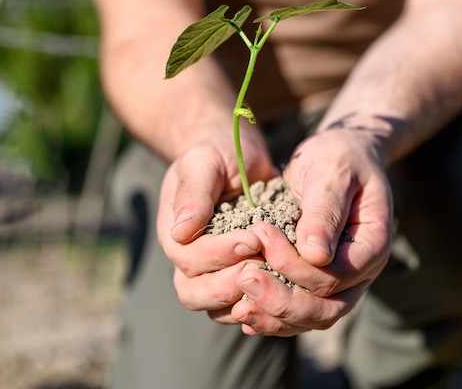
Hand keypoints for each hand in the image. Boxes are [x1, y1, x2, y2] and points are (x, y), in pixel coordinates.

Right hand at [157, 126, 277, 321]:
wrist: (239, 156)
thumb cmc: (218, 154)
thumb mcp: (204, 163)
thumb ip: (193, 193)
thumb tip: (181, 232)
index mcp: (175, 234)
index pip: (189, 258)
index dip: (220, 253)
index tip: (253, 238)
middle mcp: (189, 259)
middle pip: (195, 294)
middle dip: (229, 285)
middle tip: (264, 263)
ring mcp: (213, 272)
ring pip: (217, 308)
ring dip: (246, 299)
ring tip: (276, 278)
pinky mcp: (239, 276)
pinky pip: (244, 303)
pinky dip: (262, 301)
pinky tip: (286, 286)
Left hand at [231, 128, 392, 335]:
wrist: (340, 154)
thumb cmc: (339, 156)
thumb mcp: (333, 172)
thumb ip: (325, 211)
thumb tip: (315, 255)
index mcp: (372, 245)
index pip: (337, 275)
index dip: (296, 265)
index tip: (260, 235)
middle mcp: (360, 271)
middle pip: (327, 308)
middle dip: (282, 300)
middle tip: (243, 278)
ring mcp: (341, 282)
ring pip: (312, 318)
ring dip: (274, 316)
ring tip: (238, 307)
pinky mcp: (318, 282)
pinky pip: (299, 312)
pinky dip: (272, 316)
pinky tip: (244, 311)